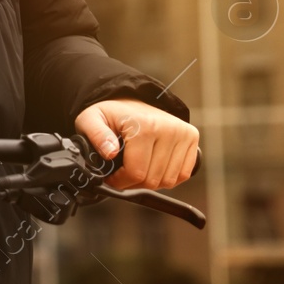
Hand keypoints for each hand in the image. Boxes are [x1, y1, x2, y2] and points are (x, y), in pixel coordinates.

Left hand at [74, 98, 198, 190]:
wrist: (131, 101)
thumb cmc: (111, 114)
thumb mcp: (91, 119)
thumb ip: (95, 135)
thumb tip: (109, 152)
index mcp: (144, 126)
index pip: (136, 172)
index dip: (121, 181)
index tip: (112, 177)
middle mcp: (168, 129)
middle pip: (153, 180)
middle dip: (134, 182)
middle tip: (123, 173)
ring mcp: (183, 134)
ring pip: (169, 181)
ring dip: (151, 181)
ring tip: (138, 167)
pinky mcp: (192, 138)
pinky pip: (183, 175)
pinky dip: (167, 177)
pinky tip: (153, 166)